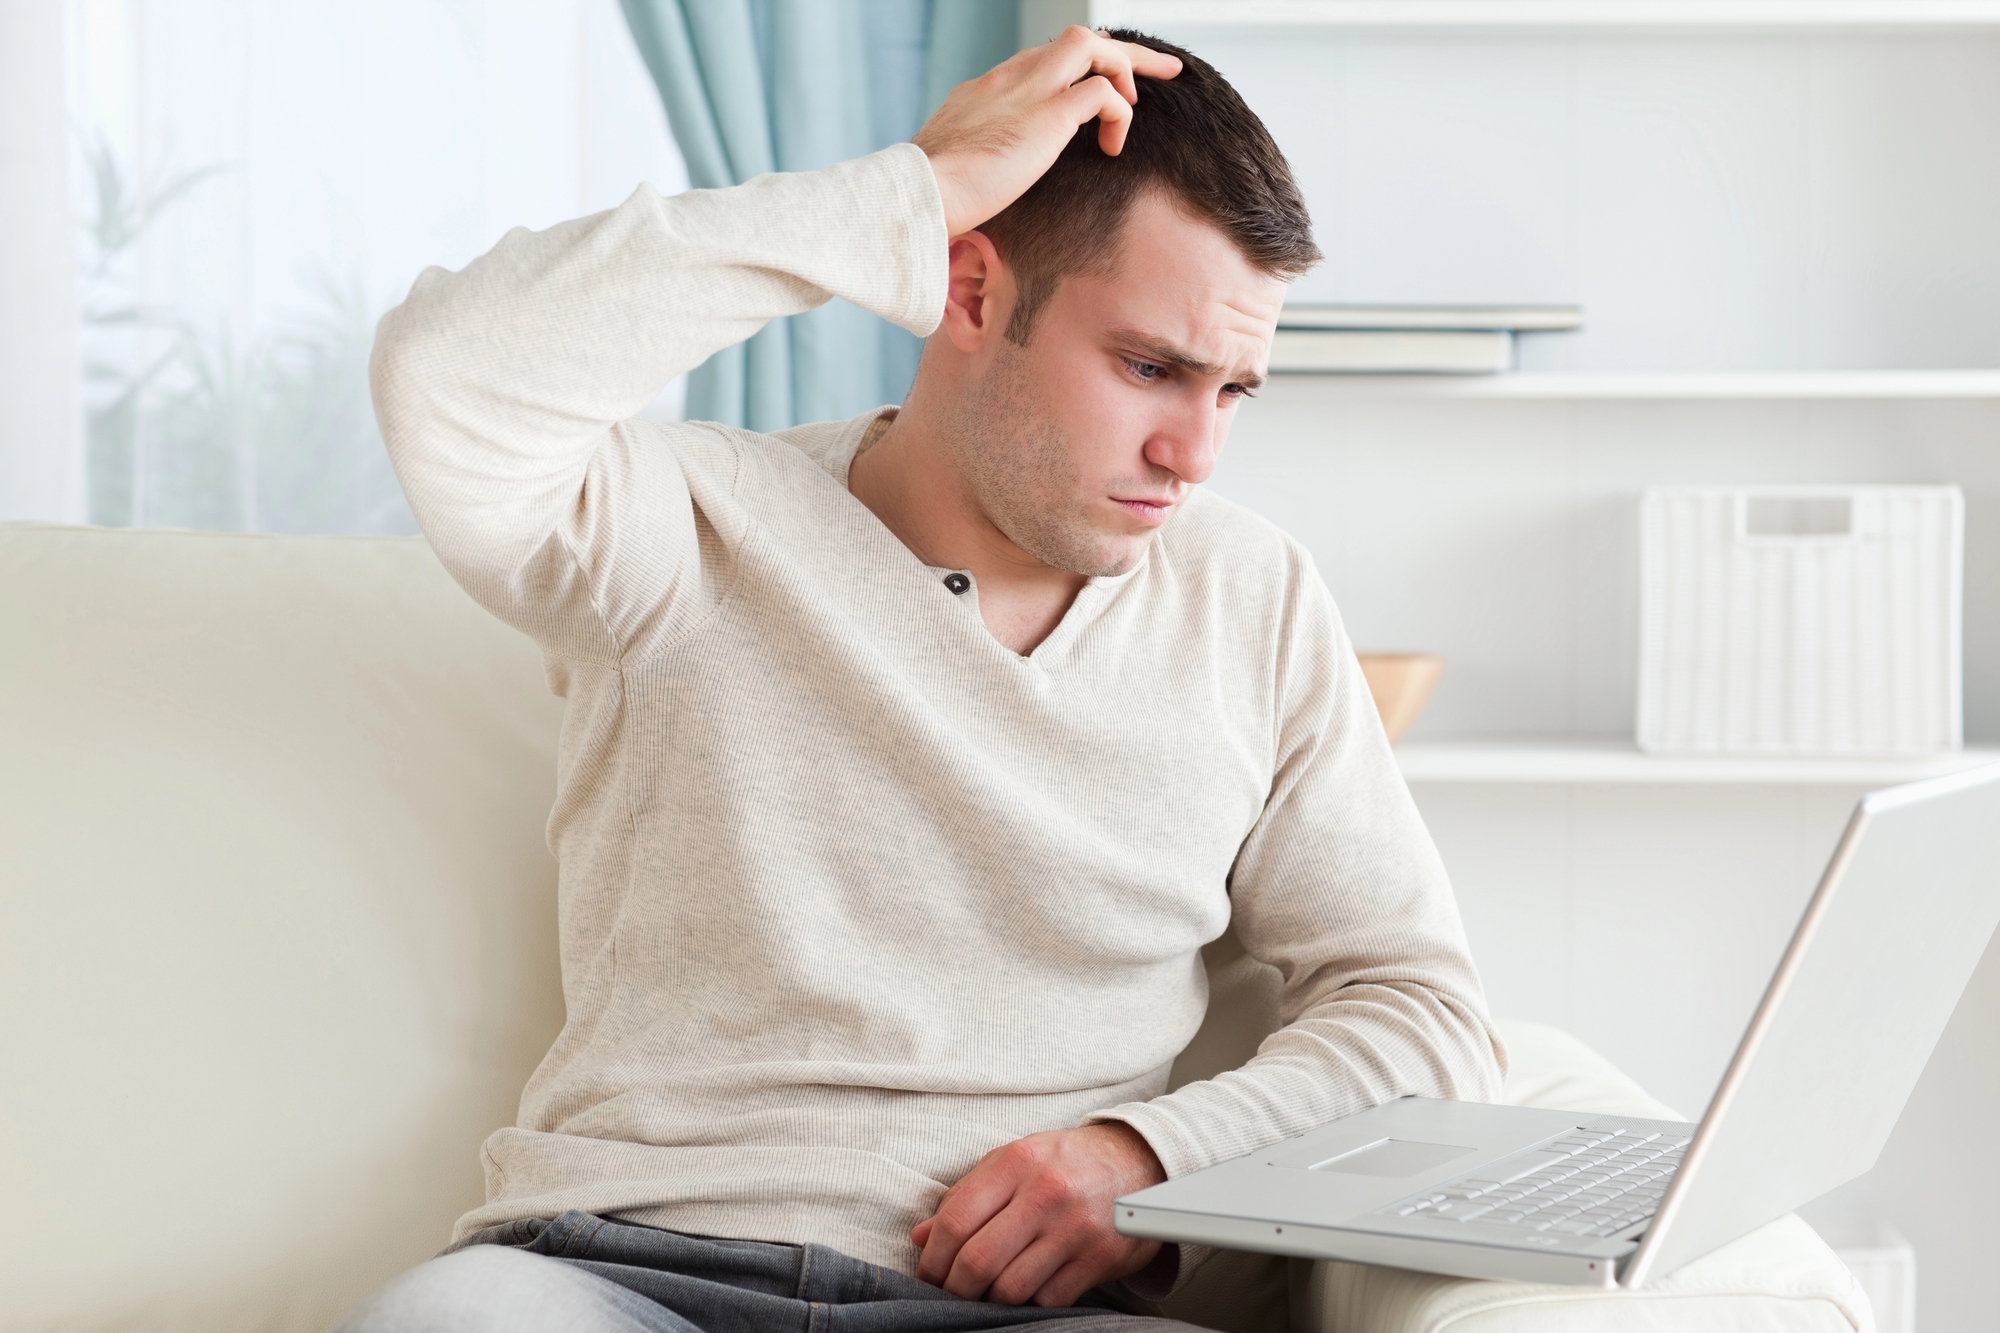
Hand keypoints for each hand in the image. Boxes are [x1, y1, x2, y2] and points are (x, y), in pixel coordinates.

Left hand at [910, 1121, 1168, 1306]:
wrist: (1138, 1162)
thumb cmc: (1064, 1163)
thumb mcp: (1013, 1161)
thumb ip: (965, 1196)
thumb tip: (920, 1236)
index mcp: (1016, 1163)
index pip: (956, 1222)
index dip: (932, 1259)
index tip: (927, 1276)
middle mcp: (1045, 1193)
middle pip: (978, 1262)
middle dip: (955, 1288)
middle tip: (952, 1294)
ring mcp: (1075, 1228)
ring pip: (1011, 1289)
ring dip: (992, 1299)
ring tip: (989, 1292)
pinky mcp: (1100, 1258)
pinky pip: (1048, 1299)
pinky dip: (1031, 1302)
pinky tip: (1030, 1288)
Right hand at [912, 26, 1181, 236]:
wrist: (919, 195)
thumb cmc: (931, 197)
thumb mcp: (954, 167)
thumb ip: (976, 160)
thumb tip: (983, 184)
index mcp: (983, 91)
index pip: (1039, 60)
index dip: (1075, 69)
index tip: (1096, 87)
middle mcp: (1007, 80)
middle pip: (1073, 42)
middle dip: (1119, 54)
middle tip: (1156, 72)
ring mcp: (1028, 92)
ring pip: (1092, 46)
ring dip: (1125, 69)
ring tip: (1137, 104)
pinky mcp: (1048, 115)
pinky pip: (1103, 94)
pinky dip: (1119, 114)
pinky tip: (1113, 146)